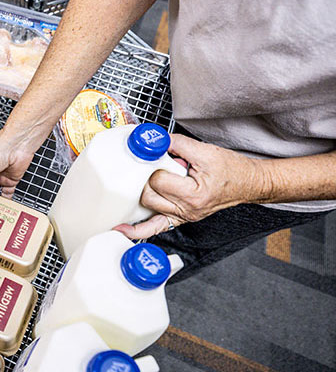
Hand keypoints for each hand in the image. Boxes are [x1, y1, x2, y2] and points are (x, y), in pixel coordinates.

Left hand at [114, 134, 267, 238]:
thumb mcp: (206, 151)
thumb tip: (156, 140)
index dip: (154, 168)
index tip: (159, 159)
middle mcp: (187, 210)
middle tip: (156, 169)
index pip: (158, 181)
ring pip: (149, 210)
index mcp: (194, 195)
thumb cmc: (232, 170)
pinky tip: (123, 230)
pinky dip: (139, 231)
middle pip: (149, 196)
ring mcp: (183, 217)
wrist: (248, 183)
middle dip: (148, 180)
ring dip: (142, 196)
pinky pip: (156, 229)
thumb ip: (178, 144)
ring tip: (143, 185)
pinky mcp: (181, 219)